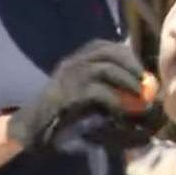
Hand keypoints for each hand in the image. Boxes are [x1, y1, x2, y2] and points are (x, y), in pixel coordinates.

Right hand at [6, 39, 151, 149]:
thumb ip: (102, 84)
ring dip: (127, 80)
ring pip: (105, 68)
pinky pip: (97, 91)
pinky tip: (121, 109)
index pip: (103, 46)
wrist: (30, 128)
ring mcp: (68, 77)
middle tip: (145, 79)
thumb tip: (134, 84)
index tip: (138, 68)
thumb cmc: (59, 112)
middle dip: (130, 64)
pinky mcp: (68, 94)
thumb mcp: (80, 91)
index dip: (125, 55)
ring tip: (140, 95)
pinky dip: (114, 99)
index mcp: (74, 60)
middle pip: (108, 52)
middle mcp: (71, 64)